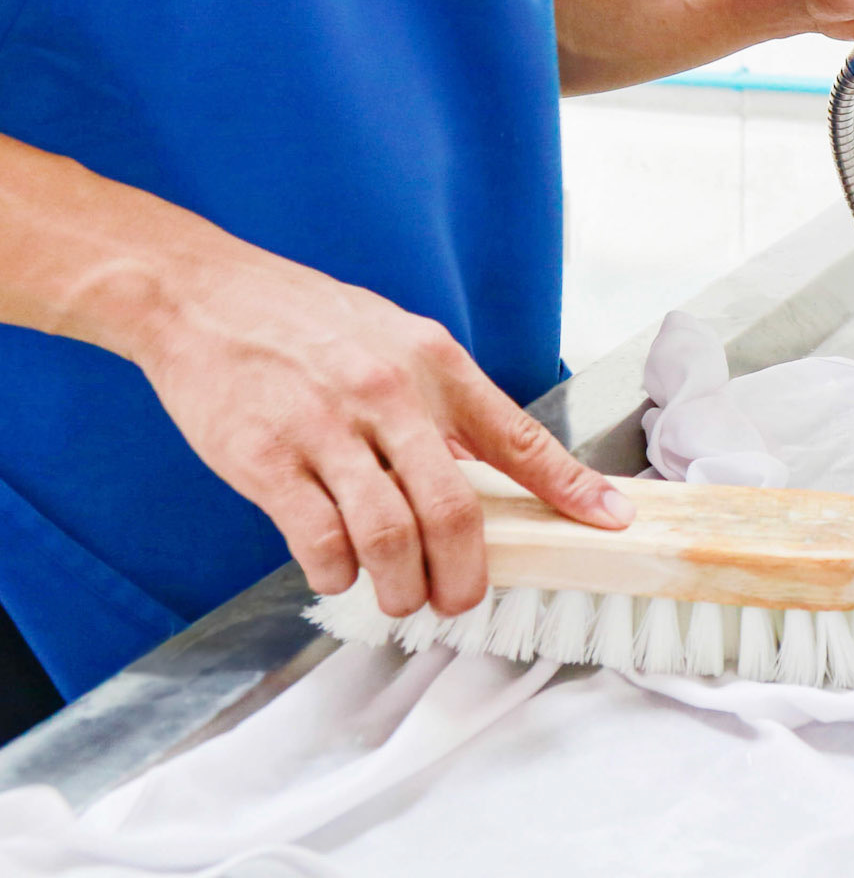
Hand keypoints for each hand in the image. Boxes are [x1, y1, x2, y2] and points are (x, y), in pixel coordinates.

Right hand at [133, 238, 633, 617]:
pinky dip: (337, 573)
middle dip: (466, 574)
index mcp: (433, 362)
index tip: (608, 523)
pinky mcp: (268, 459)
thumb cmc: (306, 322)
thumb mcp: (395, 341)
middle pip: (454, 509)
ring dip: (402, 588)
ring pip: (390, 536)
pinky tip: (338, 570)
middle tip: (459, 598)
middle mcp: (389, 393)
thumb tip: (482, 478)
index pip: (518, 437)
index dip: (571, 489)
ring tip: (400, 597)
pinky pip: (318, 541)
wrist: (205, 295)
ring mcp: (327, 427)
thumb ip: (439, 405)